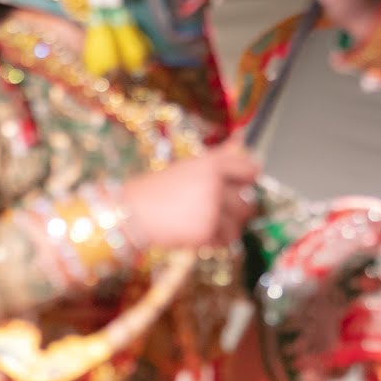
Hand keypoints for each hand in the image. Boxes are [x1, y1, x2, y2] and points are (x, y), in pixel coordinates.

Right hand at [123, 144, 261, 251]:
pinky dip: (214, 240)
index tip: (243, 186)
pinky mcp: (206, 231)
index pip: (249, 169)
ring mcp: (212, 208)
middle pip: (248, 200)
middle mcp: (215, 183)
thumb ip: (217, 159)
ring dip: (226, 227)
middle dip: (238, 209)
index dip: (249, 179)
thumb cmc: (154, 191)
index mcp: (210, 164)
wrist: (131, 214)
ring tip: (206, 225)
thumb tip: (239, 140)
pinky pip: (225, 240)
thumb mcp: (186, 168)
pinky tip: (198, 234)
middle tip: (222, 212)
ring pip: (238, 223)